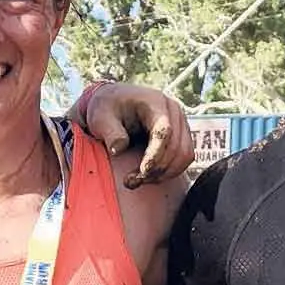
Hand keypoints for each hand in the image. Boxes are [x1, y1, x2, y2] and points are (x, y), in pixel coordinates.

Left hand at [77, 82, 191, 189]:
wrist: (115, 103)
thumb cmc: (108, 108)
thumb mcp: (101, 117)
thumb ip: (110, 132)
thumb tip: (118, 149)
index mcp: (155, 102)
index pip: (164, 131)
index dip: (156, 154)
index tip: (143, 172)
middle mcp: (174, 112)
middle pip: (177, 147)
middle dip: (157, 169)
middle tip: (131, 182)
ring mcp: (181, 124)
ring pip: (184, 156)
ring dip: (163, 174)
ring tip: (137, 181)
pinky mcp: (181, 137)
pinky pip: (183, 159)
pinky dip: (168, 172)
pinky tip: (147, 177)